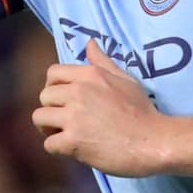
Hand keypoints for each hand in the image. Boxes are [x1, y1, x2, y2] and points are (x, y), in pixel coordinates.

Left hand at [31, 38, 167, 176]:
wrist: (153, 141)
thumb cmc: (142, 111)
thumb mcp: (125, 79)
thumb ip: (103, 62)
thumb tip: (89, 43)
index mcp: (90, 75)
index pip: (53, 73)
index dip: (53, 86)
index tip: (63, 98)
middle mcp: (78, 92)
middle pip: (44, 96)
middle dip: (52, 108)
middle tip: (66, 120)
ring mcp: (74, 117)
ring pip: (39, 118)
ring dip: (49, 128)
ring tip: (64, 134)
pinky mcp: (73, 141)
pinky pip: (48, 144)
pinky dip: (57, 148)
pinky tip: (72, 149)